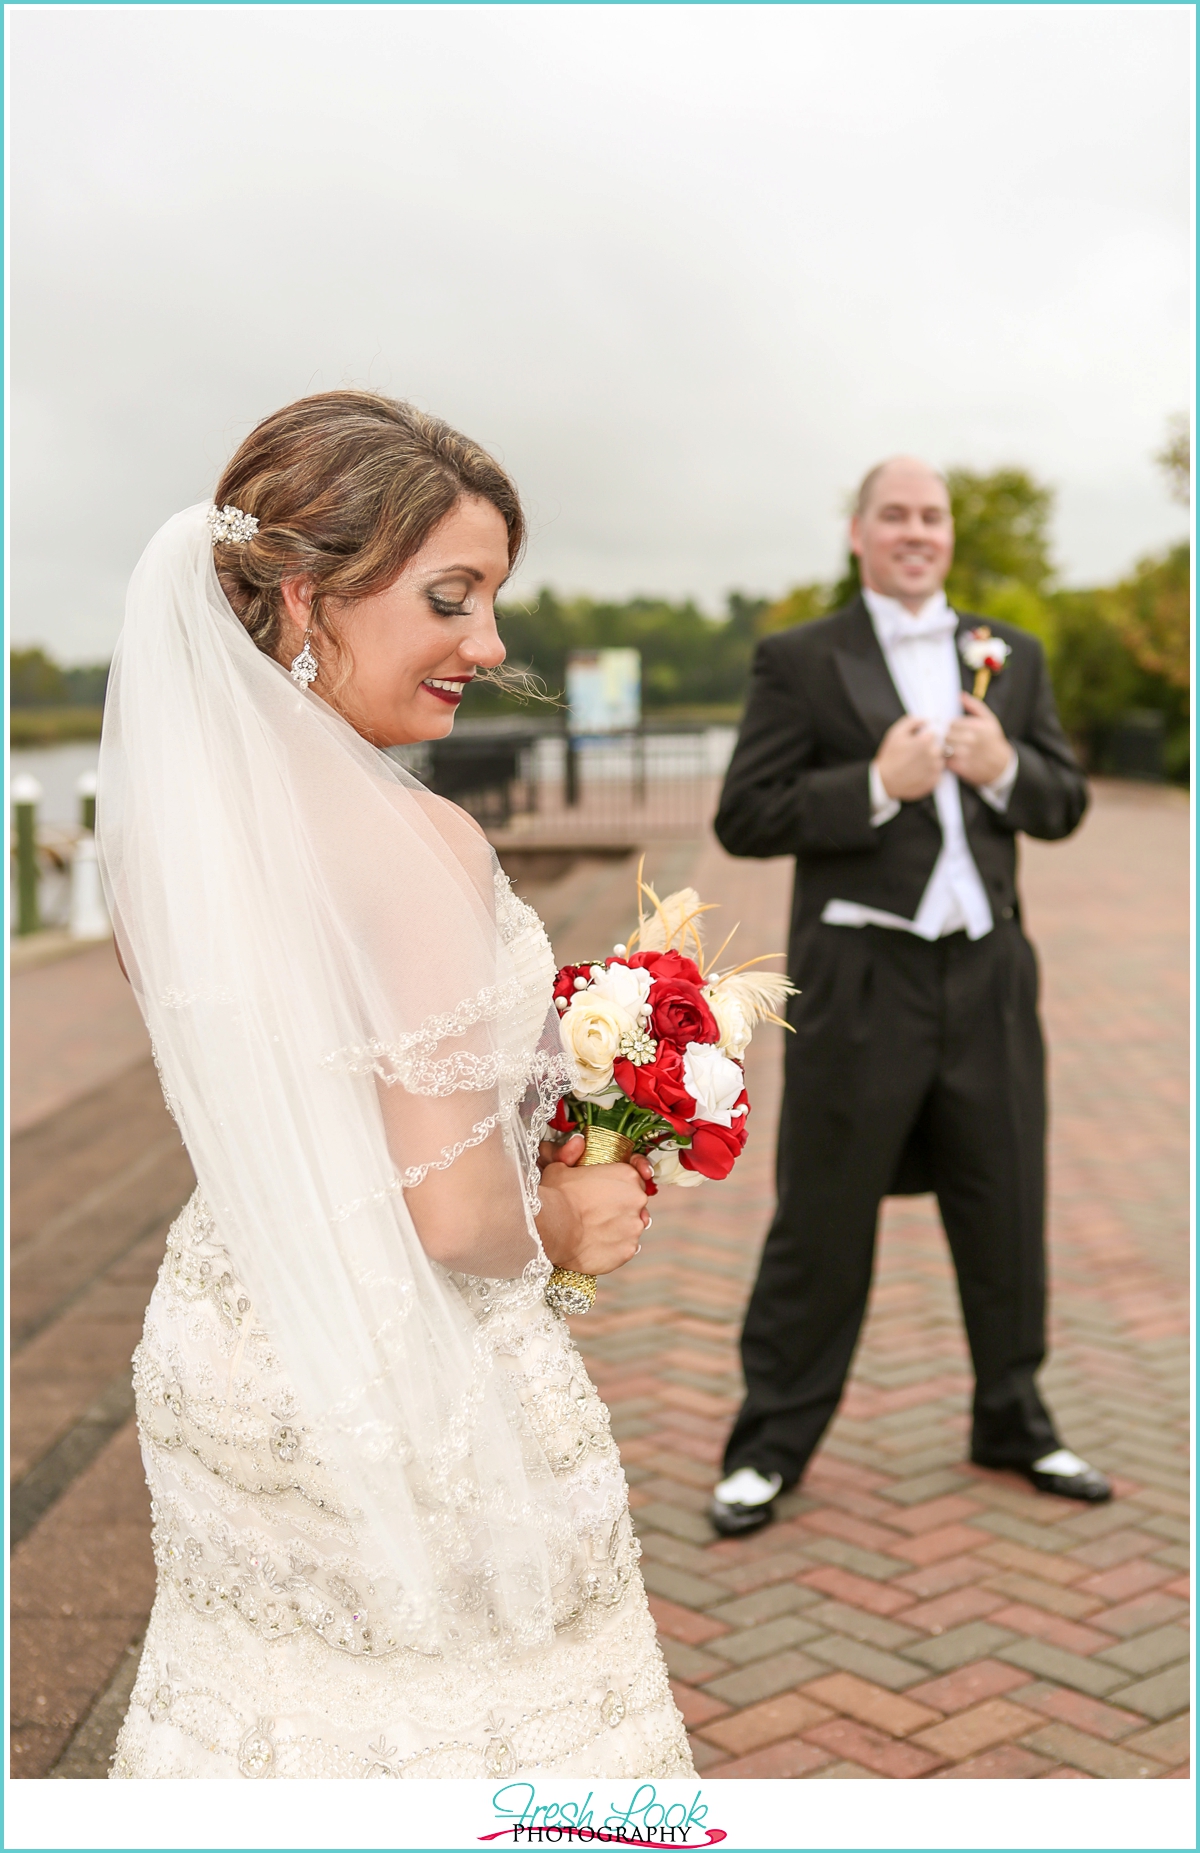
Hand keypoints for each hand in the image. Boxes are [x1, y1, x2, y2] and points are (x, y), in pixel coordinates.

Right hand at [535, 1135, 649, 1275]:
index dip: (624, 1185)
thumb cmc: (555, 1194)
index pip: (637, 1177)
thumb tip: (577, 1142)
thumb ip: (572, 1153)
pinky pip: (625, 1247)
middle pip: (635, 1203)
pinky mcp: (628, 1250)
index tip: (613, 1191)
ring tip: (594, 1231)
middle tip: (597, 1212)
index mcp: (627, 1175)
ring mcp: (634, 1226)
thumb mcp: (560, 1167)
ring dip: (618, 1228)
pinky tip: (595, 1245)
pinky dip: (614, 1247)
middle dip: (621, 1207)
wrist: (551, 1227)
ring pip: (631, 1227)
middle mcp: (637, 1199)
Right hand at [875, 715, 943, 800]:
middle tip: (915, 754)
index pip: (935, 732)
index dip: (925, 736)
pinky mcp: (935, 780)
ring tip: (916, 764)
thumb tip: (927, 720)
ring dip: (931, 760)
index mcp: (925, 741)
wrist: (886, 781)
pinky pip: (937, 773)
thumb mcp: (896, 733)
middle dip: (929, 748)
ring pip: (939, 759)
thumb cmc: (890, 756)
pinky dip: (930, 772)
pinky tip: (918, 773)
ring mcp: (935, 768)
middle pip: (939, 746)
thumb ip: (912, 721)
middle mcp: (934, 754)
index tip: (917, 741)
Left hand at [944, 693, 1012, 786]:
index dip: (951, 727)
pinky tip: (953, 758)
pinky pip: (945, 760)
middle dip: (947, 737)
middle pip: (946, 735)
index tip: (955, 730)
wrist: (1001, 766)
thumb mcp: (989, 720)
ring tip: (952, 749)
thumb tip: (960, 695)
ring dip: (945, 747)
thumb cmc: (993, 741)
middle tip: (952, 740)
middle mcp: (969, 740)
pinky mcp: (960, 767)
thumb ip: (975, 706)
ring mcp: (964, 754)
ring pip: (944, 747)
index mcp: (975, 726)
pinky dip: (946, 759)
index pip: (951, 723)